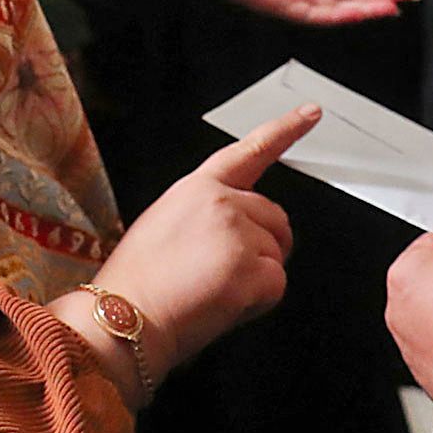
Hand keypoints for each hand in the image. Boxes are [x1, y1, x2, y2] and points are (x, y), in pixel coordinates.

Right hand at [81, 105, 314, 378]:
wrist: (121, 319)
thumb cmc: (134, 285)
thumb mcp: (163, 225)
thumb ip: (204, 215)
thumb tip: (232, 231)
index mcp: (196, 188)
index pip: (249, 151)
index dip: (285, 130)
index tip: (311, 113)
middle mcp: (222, 203)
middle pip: (275, 218)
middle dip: (264, 247)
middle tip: (225, 274)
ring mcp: (239, 234)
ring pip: (276, 256)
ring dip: (255, 279)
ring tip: (211, 291)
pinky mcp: (252, 269)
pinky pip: (275, 287)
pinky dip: (256, 303)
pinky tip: (221, 305)